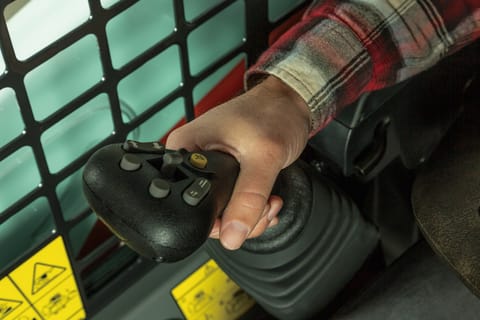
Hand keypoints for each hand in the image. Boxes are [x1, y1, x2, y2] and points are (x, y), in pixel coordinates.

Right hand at [166, 76, 310, 249]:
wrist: (290, 103)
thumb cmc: (272, 113)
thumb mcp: (262, 157)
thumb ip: (248, 198)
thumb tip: (232, 234)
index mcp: (185, 149)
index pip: (187, 202)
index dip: (216, 220)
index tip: (242, 216)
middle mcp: (192, 159)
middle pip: (206, 213)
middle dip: (240, 218)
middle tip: (261, 205)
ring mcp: (209, 168)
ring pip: (223, 213)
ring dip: (252, 215)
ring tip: (268, 200)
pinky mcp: (225, 173)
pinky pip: (233, 204)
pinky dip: (253, 209)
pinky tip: (267, 200)